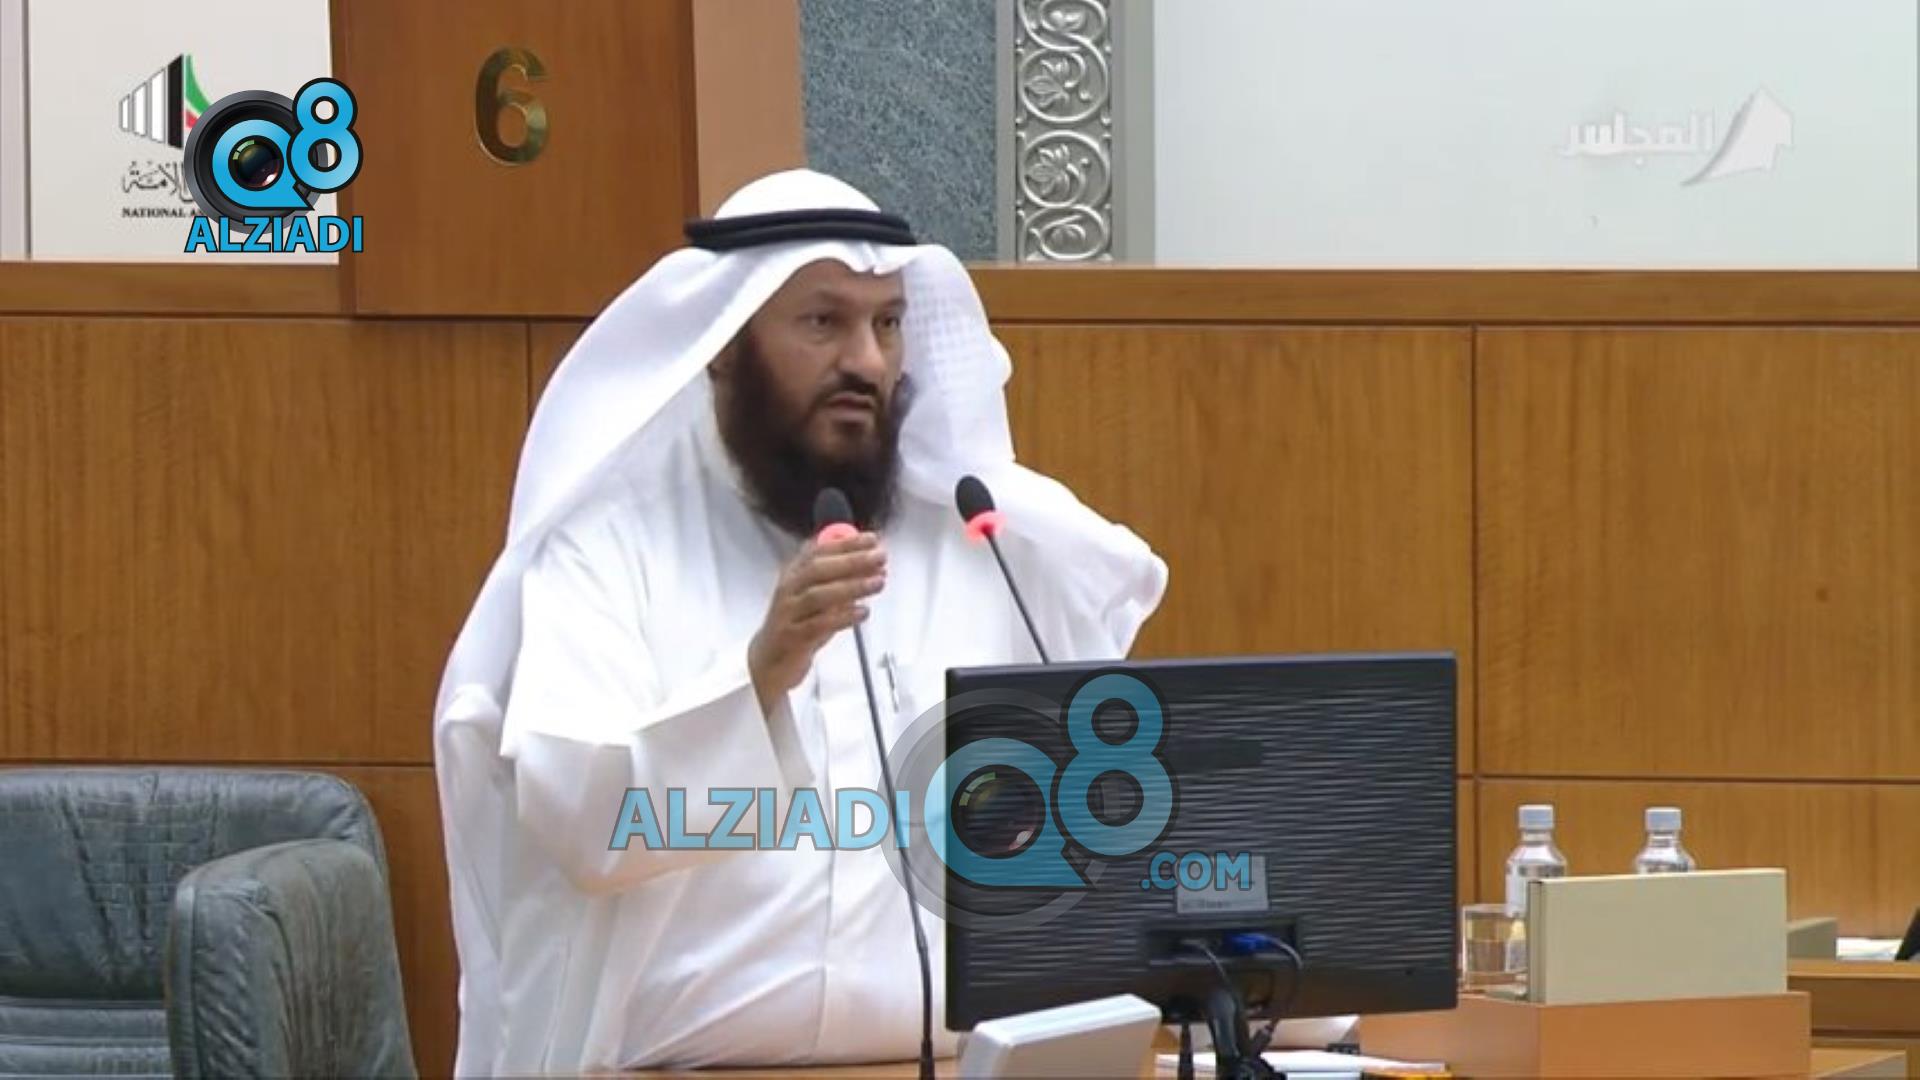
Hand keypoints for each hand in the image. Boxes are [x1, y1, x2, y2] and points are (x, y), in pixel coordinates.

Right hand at [748, 531, 886, 714]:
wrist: (770, 662)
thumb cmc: (799, 625)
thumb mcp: (817, 599)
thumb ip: (839, 580)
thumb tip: (873, 564)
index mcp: (793, 575)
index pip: (818, 551)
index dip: (846, 543)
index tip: (872, 539)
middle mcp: (788, 590)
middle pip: (818, 569)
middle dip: (852, 560)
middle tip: (880, 557)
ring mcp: (788, 614)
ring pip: (818, 595)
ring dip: (851, 586)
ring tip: (879, 582)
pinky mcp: (792, 638)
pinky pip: (818, 625)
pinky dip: (843, 616)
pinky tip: (863, 612)